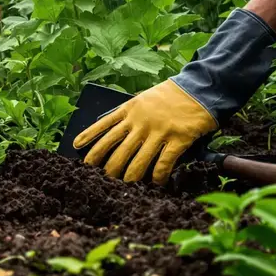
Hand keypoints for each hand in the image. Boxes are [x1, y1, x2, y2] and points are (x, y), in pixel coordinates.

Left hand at [72, 79, 216, 184]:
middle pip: (117, 149)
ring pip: (137, 159)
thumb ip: (128, 113)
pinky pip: (163, 162)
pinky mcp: (178, 139)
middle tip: (98, 178)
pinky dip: (157, 175)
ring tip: (123, 186)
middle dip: (106, 166)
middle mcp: (140, 121)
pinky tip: (154, 184)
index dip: (89, 137)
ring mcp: (158, 131)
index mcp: (129, 109)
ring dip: (129, 176)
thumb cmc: (169, 95)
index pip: (103, 125)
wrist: (198, 88)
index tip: (76, 148)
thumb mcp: (142, 98)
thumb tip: (112, 128)